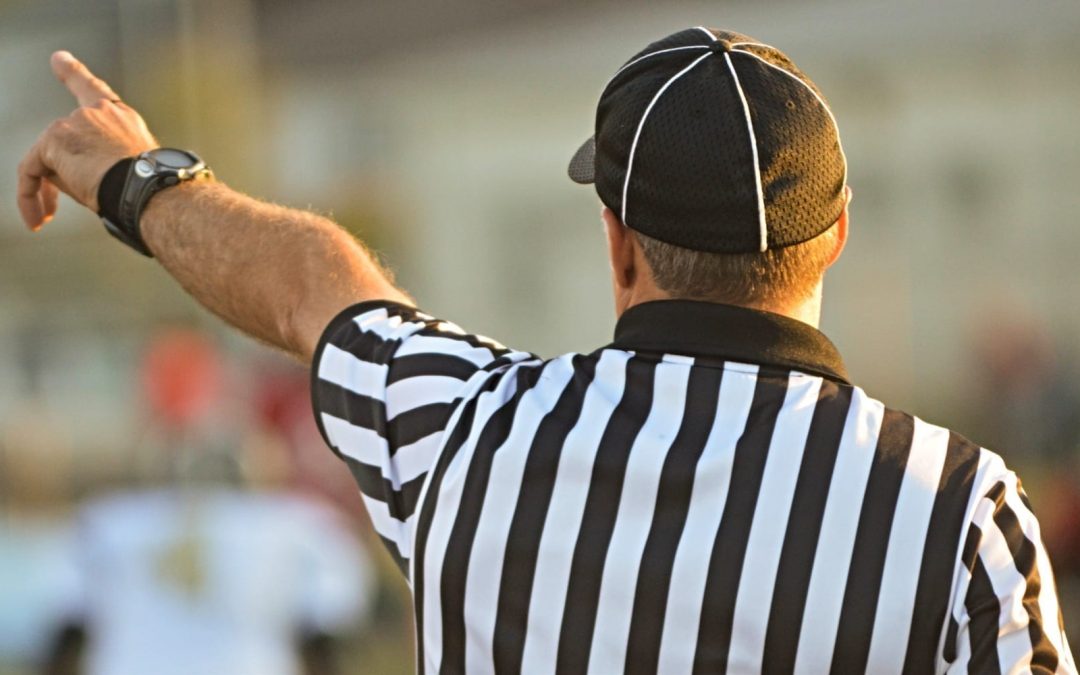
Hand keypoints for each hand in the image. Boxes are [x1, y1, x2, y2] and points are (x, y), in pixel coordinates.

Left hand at [16, 51, 157, 230]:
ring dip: (44, 192)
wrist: (149, 190)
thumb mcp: (123, 172)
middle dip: (58, 177)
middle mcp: (97, 113)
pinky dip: (28, 196)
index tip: (59, 59)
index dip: (73, 73)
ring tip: (47, 219)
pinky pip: (31, 170)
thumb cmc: (148, 190)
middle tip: (52, 211)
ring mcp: (75, 123)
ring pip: (46, 158)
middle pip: (63, 140)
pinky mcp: (56, 139)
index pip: (93, 91)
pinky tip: (37, 218)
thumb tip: (53, 175)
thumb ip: (89, 164)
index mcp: (122, 119)